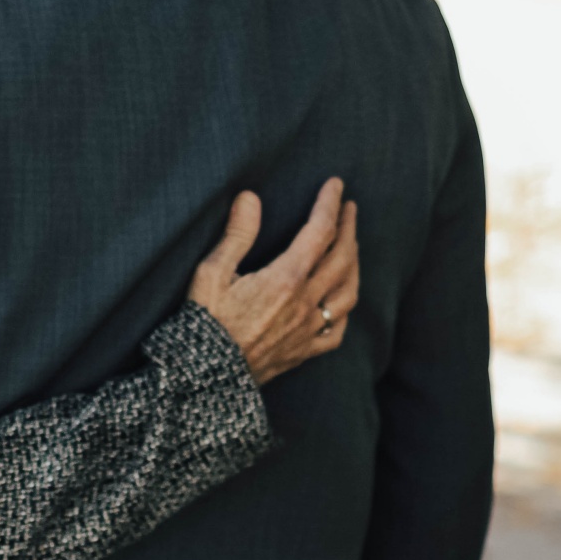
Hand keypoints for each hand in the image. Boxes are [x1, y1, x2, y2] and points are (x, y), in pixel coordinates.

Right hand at [188, 177, 358, 385]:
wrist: (206, 375)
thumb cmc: (205, 321)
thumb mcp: (212, 272)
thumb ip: (237, 234)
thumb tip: (251, 197)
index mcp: (285, 279)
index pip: (318, 232)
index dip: (329, 204)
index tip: (335, 184)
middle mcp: (305, 303)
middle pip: (342, 259)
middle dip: (348, 228)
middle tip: (349, 207)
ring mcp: (309, 330)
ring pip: (348, 293)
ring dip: (354, 264)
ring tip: (351, 246)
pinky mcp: (304, 352)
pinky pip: (338, 330)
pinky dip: (345, 308)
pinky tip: (341, 299)